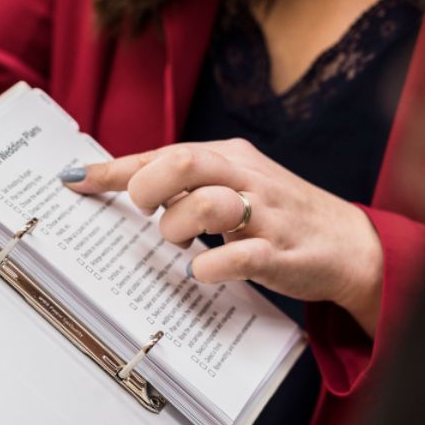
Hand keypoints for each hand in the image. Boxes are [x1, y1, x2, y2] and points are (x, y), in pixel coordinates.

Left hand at [63, 139, 384, 334]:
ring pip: (206, 204)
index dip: (115, 168)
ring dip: (177, 228)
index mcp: (230, 157)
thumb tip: (127, 186)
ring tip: (180, 244)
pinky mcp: (279, 253)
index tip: (75, 178)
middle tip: (145, 211)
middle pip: (184, 161)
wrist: (350, 245)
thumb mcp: (235, 186)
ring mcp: (265, 215)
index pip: (163, 152)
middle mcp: (246, 177)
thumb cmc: (279, 217)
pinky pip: (237, 255)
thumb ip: (187, 184)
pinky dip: (210, 266)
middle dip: (148, 187)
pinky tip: (203, 272)